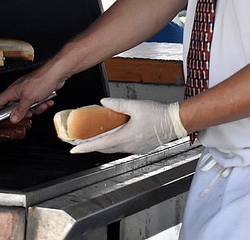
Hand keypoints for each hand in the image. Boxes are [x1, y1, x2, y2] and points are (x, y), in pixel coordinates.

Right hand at [0, 69, 61, 123]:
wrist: (56, 73)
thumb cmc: (42, 80)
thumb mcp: (29, 98)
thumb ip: (20, 110)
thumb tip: (13, 118)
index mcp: (13, 91)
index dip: (0, 111)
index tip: (6, 118)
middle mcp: (19, 91)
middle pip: (15, 107)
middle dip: (24, 112)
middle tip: (30, 112)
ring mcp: (28, 91)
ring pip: (28, 106)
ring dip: (36, 108)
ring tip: (41, 104)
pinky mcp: (37, 92)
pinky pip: (37, 103)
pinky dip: (43, 104)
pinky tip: (47, 101)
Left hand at [70, 98, 186, 154]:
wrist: (175, 122)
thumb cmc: (158, 114)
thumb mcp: (136, 106)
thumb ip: (118, 104)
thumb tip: (103, 102)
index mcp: (125, 137)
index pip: (100, 143)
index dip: (85, 146)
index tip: (74, 148)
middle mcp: (129, 146)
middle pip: (104, 148)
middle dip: (90, 145)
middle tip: (78, 141)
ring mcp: (134, 149)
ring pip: (112, 148)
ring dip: (101, 144)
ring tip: (91, 138)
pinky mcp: (139, 148)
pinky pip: (121, 147)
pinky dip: (112, 143)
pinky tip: (111, 136)